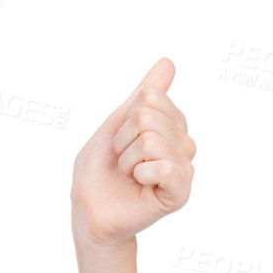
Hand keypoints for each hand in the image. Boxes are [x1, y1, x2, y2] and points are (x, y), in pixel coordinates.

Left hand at [70, 56, 194, 250]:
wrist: (89, 210)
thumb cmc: (100, 170)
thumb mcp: (118, 122)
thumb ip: (145, 93)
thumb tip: (169, 62)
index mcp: (170, 124)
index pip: (151, 96)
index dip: (126, 118)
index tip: (121, 142)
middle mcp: (183, 144)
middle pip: (150, 116)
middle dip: (124, 140)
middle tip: (123, 162)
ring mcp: (184, 168)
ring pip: (153, 140)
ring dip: (128, 159)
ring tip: (129, 175)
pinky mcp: (180, 193)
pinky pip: (165, 166)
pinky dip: (141, 174)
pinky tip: (140, 185)